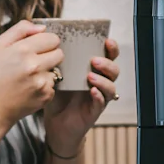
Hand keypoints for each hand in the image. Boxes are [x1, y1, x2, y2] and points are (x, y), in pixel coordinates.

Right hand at [0, 20, 63, 124]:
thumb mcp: (1, 45)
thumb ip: (21, 29)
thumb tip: (42, 27)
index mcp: (23, 49)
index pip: (53, 38)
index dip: (46, 43)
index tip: (38, 49)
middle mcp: (34, 65)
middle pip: (59, 54)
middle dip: (50, 56)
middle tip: (35, 63)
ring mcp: (41, 82)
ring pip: (56, 70)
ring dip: (46, 73)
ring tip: (30, 78)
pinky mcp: (46, 95)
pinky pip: (53, 85)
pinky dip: (44, 87)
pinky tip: (30, 89)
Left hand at [42, 38, 121, 154]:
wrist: (55, 123)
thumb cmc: (57, 97)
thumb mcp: (57, 75)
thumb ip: (58, 61)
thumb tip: (49, 40)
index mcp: (93, 71)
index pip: (108, 56)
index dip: (111, 48)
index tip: (107, 40)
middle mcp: (99, 83)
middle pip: (114, 70)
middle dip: (107, 63)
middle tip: (94, 60)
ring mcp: (99, 97)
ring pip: (111, 87)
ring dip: (103, 80)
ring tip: (90, 76)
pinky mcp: (95, 111)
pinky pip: (101, 103)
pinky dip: (98, 96)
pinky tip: (92, 91)